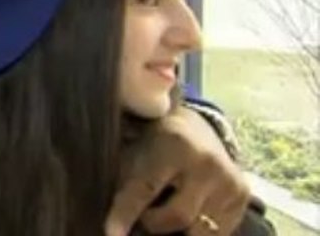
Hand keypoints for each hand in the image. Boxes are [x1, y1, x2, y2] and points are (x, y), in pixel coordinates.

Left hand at [105, 107, 249, 235]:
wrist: (196, 127)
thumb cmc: (153, 141)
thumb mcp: (133, 148)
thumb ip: (121, 177)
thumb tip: (111, 220)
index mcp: (174, 143)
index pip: (144, 188)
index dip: (125, 214)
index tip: (111, 233)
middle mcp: (206, 162)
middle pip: (175, 217)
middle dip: (153, 223)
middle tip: (141, 216)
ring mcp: (229, 181)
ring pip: (198, 231)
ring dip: (175, 231)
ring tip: (162, 216)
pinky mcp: (242, 197)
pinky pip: (217, 233)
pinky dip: (195, 232)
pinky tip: (185, 218)